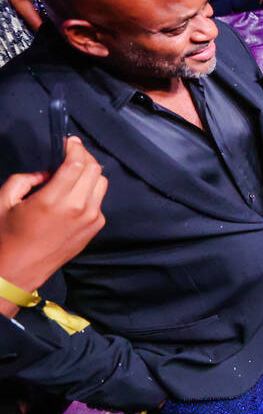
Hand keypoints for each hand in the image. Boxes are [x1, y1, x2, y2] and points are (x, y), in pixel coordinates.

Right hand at [0, 138, 106, 310]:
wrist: (18, 272)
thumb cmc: (6, 237)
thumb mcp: (4, 202)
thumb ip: (24, 179)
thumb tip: (45, 171)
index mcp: (54, 201)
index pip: (77, 163)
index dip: (75, 147)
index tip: (68, 141)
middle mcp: (78, 209)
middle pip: (95, 169)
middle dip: (83, 156)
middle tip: (70, 154)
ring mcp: (91, 219)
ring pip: (102, 183)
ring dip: (90, 173)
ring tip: (73, 172)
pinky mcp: (95, 228)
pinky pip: (99, 201)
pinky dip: (90, 191)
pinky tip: (74, 193)